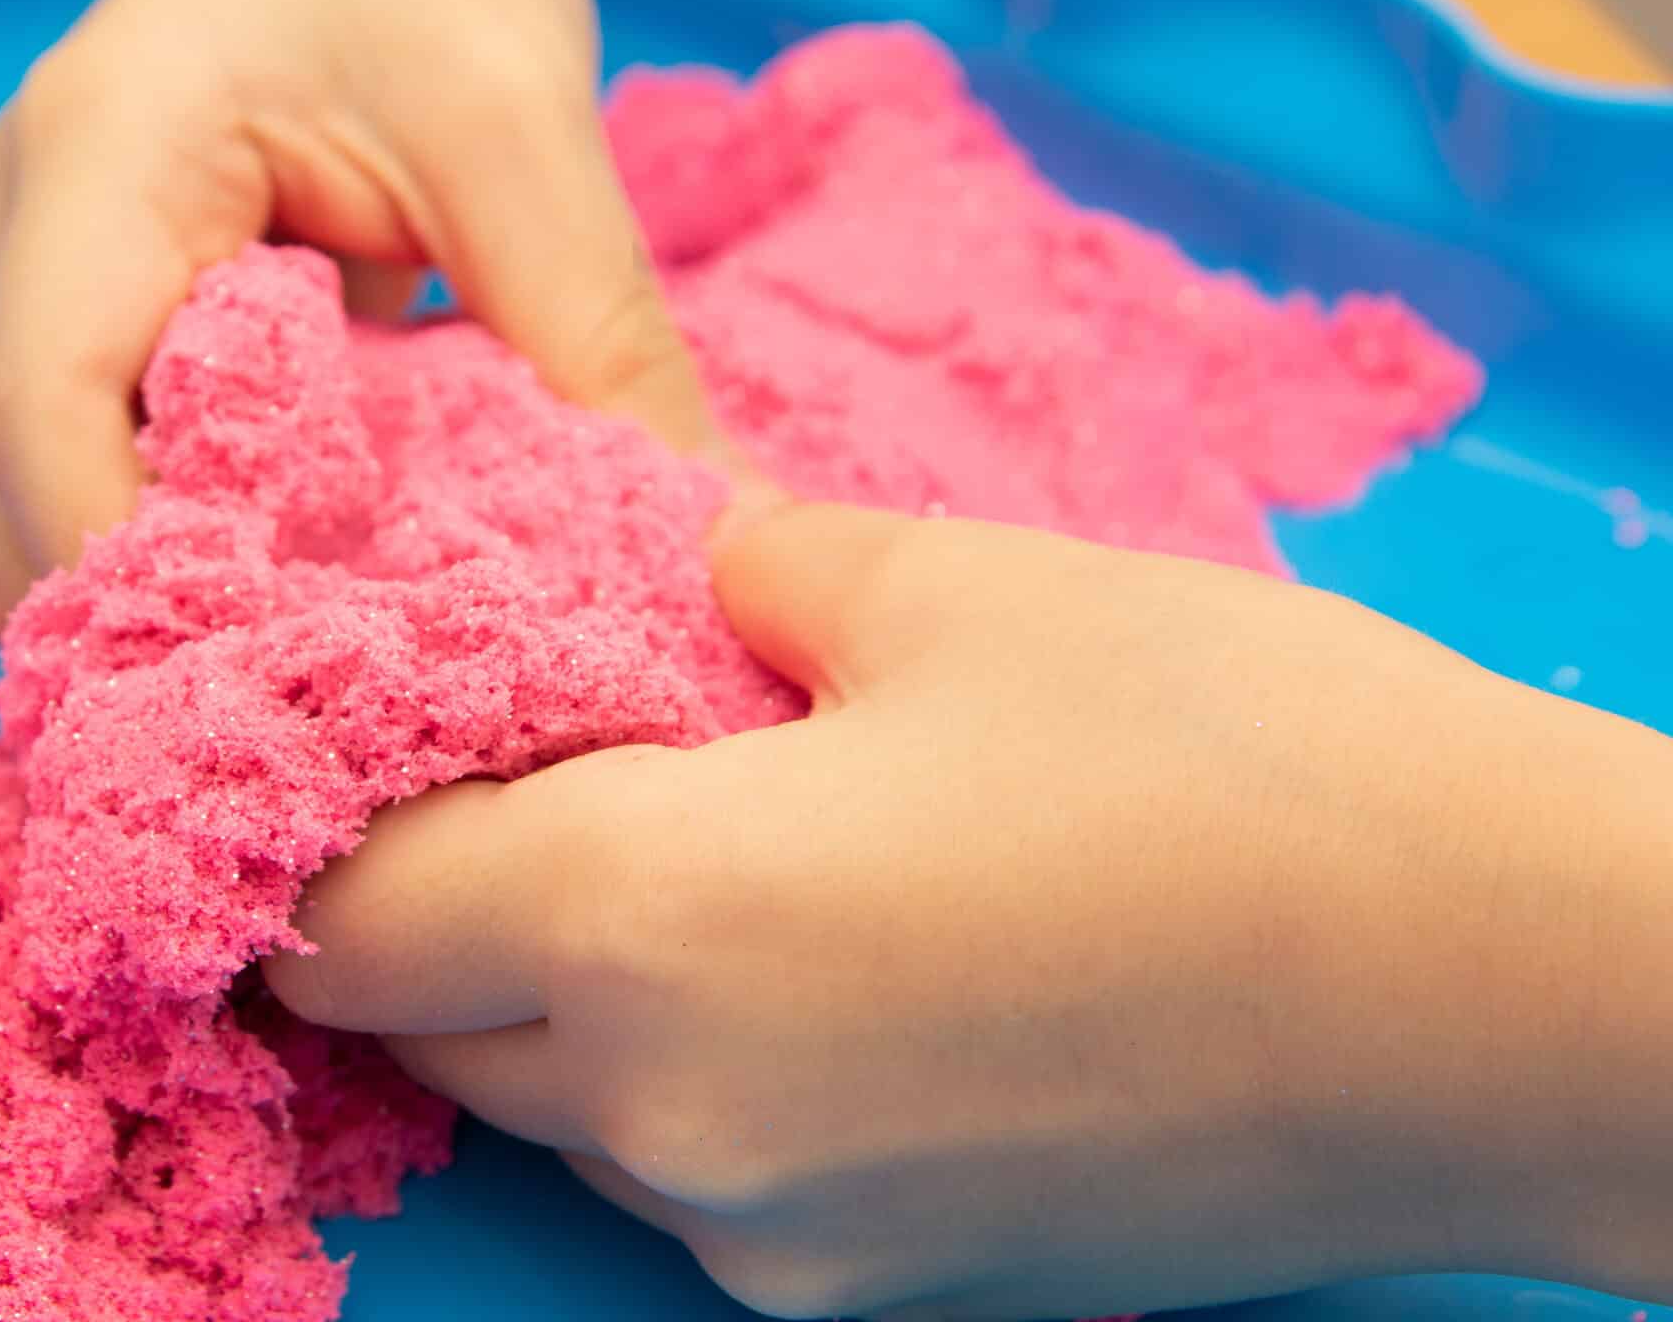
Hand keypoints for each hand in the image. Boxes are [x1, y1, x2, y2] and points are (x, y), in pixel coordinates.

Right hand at [0, 0, 712, 633]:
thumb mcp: (522, 127)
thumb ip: (602, 336)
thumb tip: (719, 535)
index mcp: (89, 171)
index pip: (50, 426)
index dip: (157, 585)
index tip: (307, 686)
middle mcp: (6, 251)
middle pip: (25, 524)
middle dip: (172, 641)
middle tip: (349, 729)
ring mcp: (13, 302)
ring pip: (40, 538)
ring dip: (179, 618)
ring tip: (339, 680)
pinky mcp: (63, 343)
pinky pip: (92, 499)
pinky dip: (192, 567)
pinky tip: (310, 605)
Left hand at [266, 502, 1672, 1318]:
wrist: (1516, 1000)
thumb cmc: (1240, 760)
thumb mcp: (946, 588)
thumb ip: (723, 574)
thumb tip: (643, 574)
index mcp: (645, 924)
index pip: (340, 918)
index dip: (309, 828)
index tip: (332, 738)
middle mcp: (674, 1124)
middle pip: (427, 1024)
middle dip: (426, 903)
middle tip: (505, 761)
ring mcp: (774, 1242)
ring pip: (561, 1105)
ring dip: (562, 984)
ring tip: (684, 842)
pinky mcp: (874, 1292)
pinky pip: (696, 1169)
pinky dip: (690, 1065)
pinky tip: (816, 953)